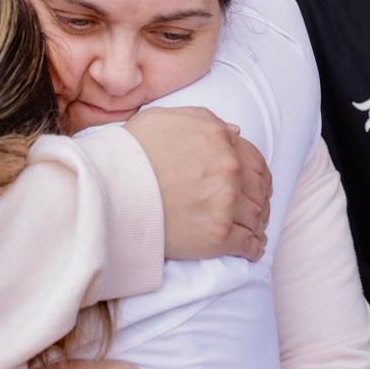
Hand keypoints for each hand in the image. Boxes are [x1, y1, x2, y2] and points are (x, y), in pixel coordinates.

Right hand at [126, 107, 271, 261]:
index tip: (255, 185)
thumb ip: (203, 120)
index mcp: (219, 139)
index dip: (257, 175)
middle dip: (259, 200)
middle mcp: (229, 169)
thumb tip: (234, 132)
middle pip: (258, 189)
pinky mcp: (219, 236)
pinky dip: (253, 247)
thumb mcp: (164, 119)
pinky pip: (248, 243)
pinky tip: (252, 249)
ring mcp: (226, 204)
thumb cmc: (130, 152)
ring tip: (254, 230)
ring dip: (257, 223)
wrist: (109, 190)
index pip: (254, 160)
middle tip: (255, 209)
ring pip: (255, 216)